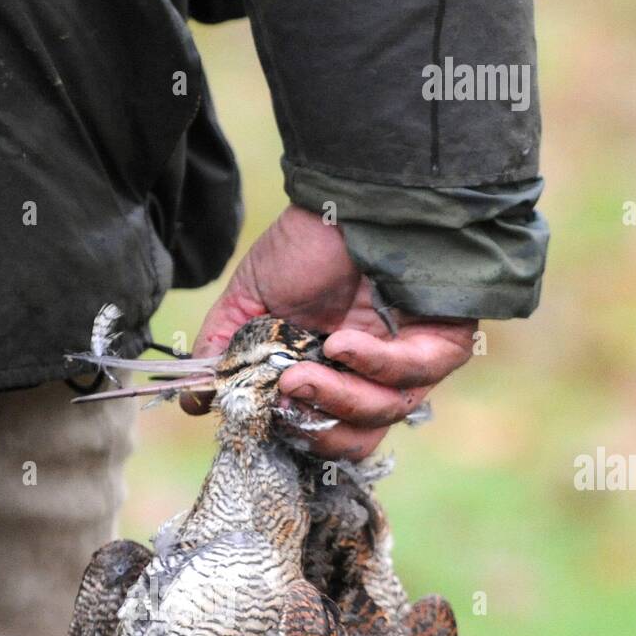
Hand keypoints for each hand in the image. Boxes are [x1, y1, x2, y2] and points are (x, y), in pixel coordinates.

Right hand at [182, 205, 475, 458]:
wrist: (349, 195)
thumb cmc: (305, 245)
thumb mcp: (249, 304)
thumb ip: (223, 354)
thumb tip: (193, 403)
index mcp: (329, 376)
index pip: (320, 434)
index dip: (292, 435)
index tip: (262, 417)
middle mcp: (371, 377)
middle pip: (356, 440)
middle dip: (317, 433)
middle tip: (283, 400)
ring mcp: (409, 363)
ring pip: (382, 413)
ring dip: (336, 399)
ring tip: (300, 374)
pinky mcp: (443, 342)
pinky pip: (412, 375)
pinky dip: (370, 366)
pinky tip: (340, 344)